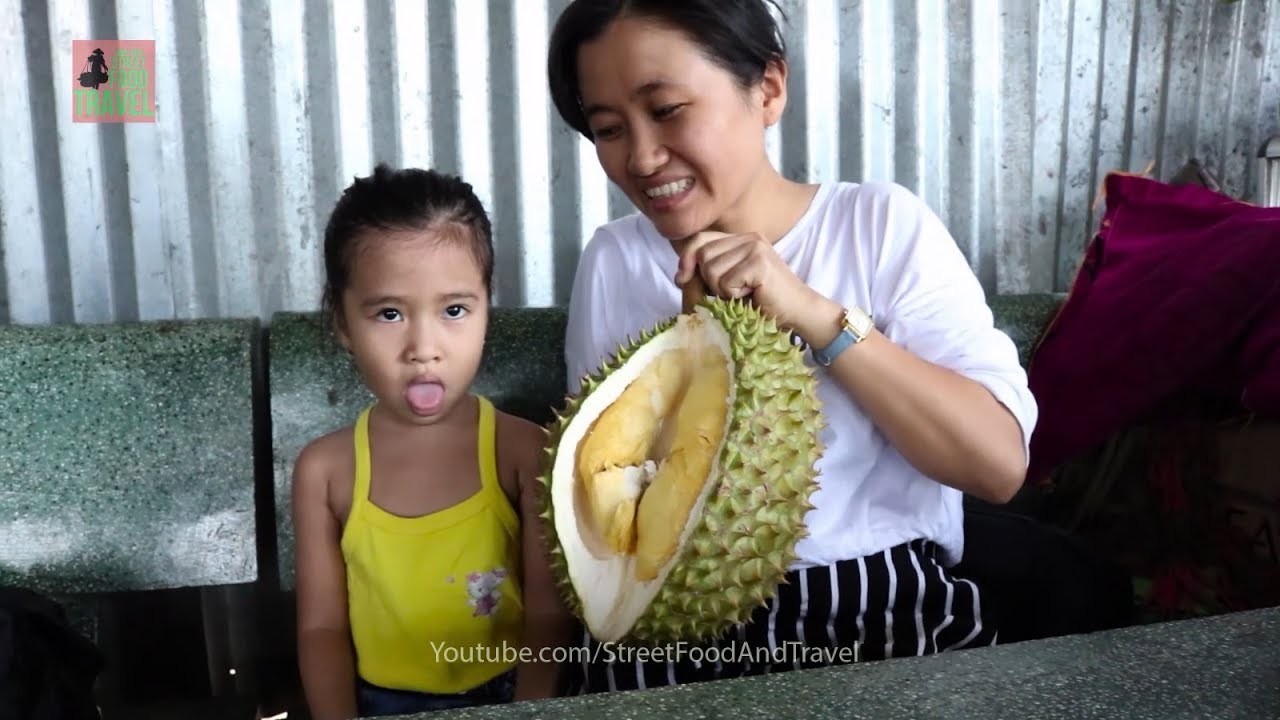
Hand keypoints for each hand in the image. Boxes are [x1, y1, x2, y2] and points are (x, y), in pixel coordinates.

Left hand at [674, 230, 835, 340]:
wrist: (797, 312)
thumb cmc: (763, 302)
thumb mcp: (731, 282)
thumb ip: (709, 272)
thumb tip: (681, 274)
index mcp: (741, 239)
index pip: (701, 239)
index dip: (687, 258)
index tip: (682, 278)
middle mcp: (749, 238)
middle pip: (703, 254)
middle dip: (709, 280)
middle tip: (731, 292)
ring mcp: (755, 247)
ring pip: (711, 269)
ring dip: (722, 290)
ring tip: (743, 293)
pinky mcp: (760, 262)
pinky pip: (726, 281)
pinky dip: (733, 296)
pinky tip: (752, 295)